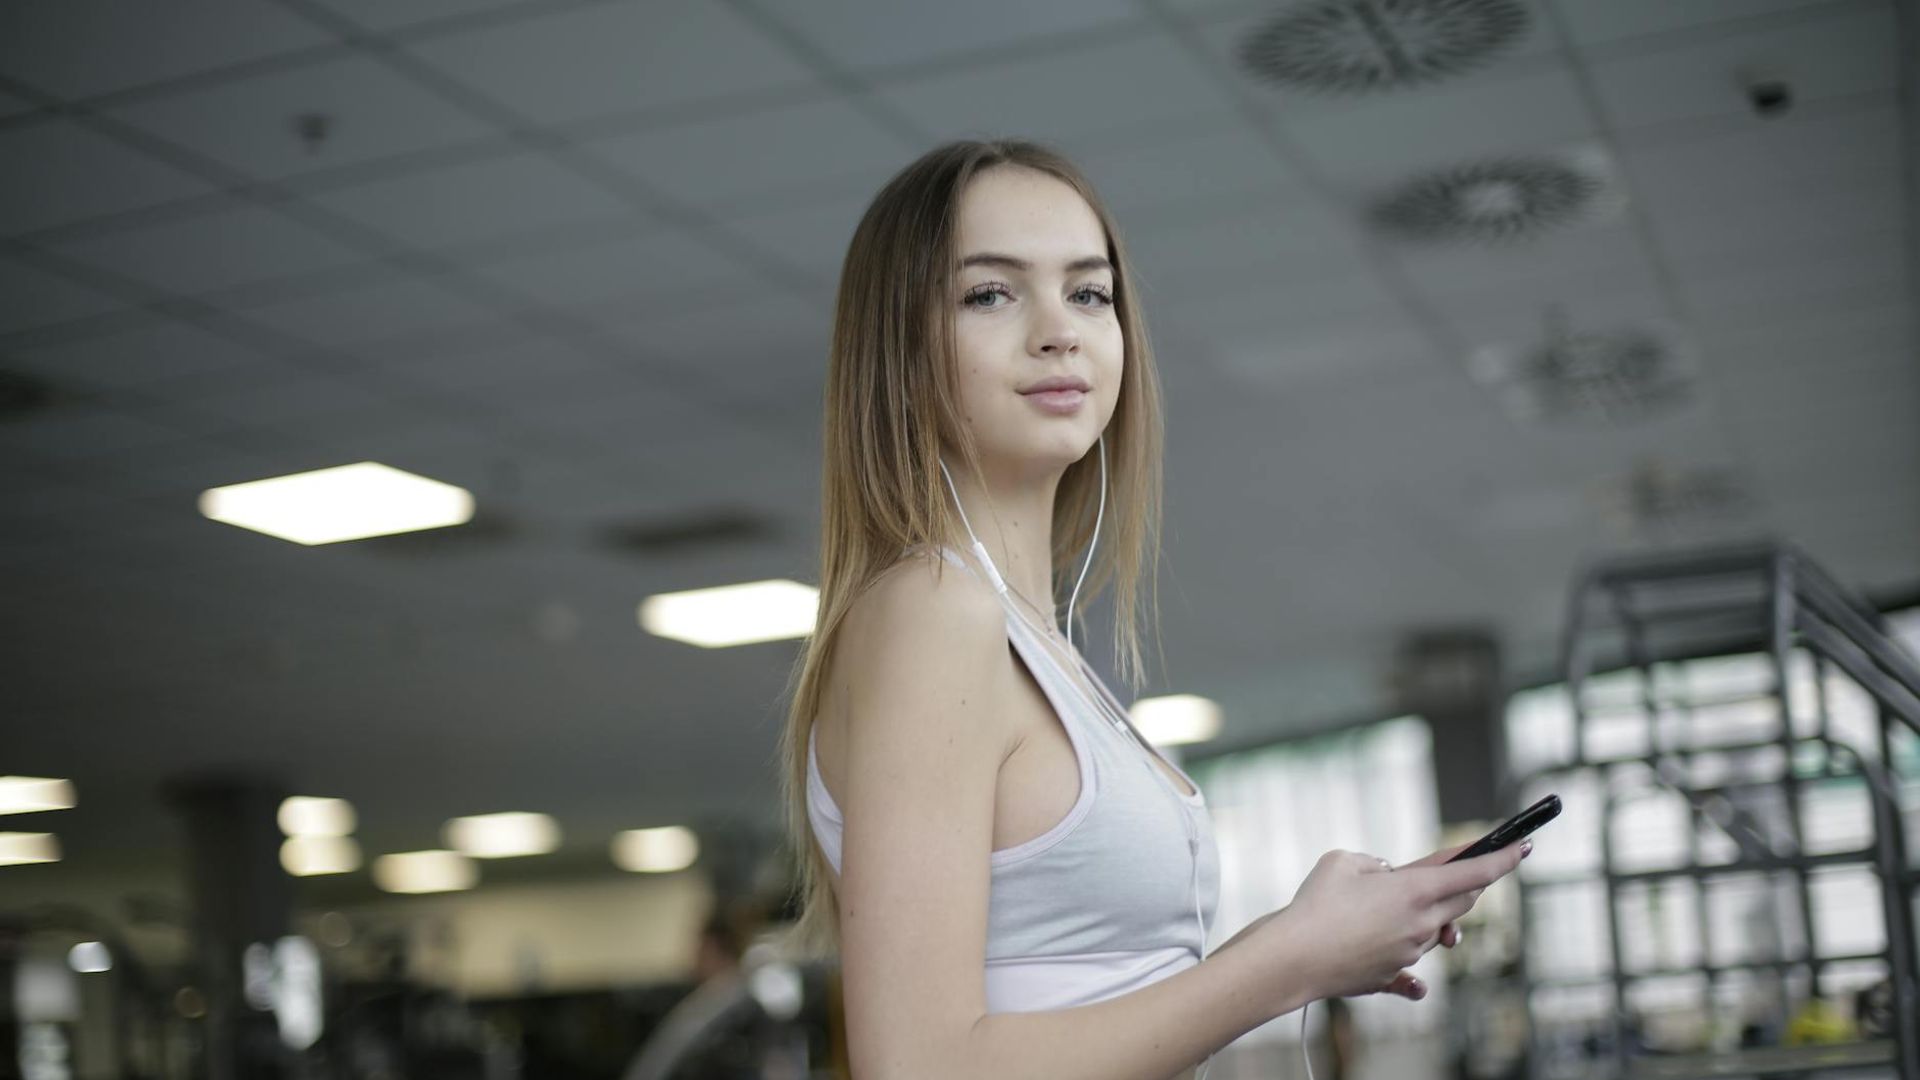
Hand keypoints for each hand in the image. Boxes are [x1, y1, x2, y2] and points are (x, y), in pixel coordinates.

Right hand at [1279, 841, 1528, 1001]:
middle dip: (1471, 885)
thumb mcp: (1342, 861)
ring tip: (1407, 906)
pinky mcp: (1389, 976)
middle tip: (1470, 872)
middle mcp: (1420, 924)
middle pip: (1464, 902)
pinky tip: (1418, 983)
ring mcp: (1408, 954)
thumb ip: (1371, 863)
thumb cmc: (1315, 904)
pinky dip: (1415, 975)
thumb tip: (1382, 876)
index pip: (1473, 871)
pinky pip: (1412, 977)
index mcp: (1415, 890)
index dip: (1502, 857)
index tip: (1523, 847)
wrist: (1294, 958)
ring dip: (1435, 918)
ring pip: (1438, 932)